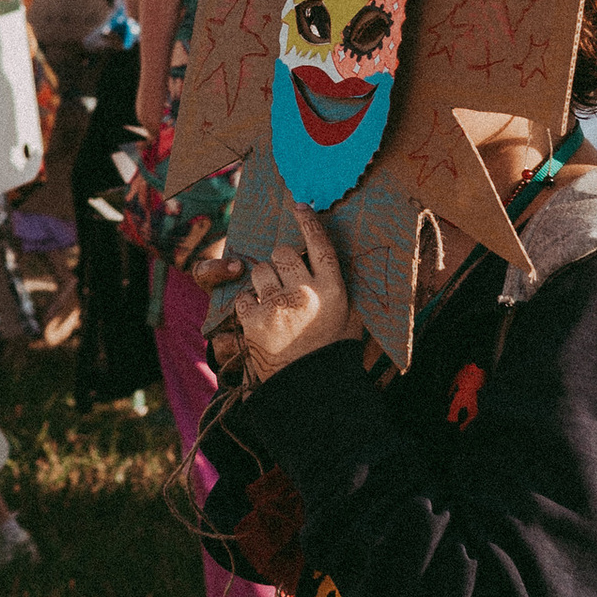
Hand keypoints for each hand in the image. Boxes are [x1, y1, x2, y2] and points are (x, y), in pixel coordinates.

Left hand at [214, 211, 358, 382]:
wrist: (311, 391)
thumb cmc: (333, 352)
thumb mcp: (353, 319)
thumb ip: (345, 290)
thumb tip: (337, 263)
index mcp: (333, 291)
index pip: (320, 244)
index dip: (309, 222)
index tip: (300, 206)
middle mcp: (305, 294)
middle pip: (283, 253)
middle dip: (281, 262)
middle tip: (286, 279)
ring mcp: (276, 306)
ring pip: (259, 271)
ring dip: (264, 282)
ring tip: (274, 303)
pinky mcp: (253, 321)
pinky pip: (244, 297)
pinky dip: (249, 306)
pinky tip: (262, 319)